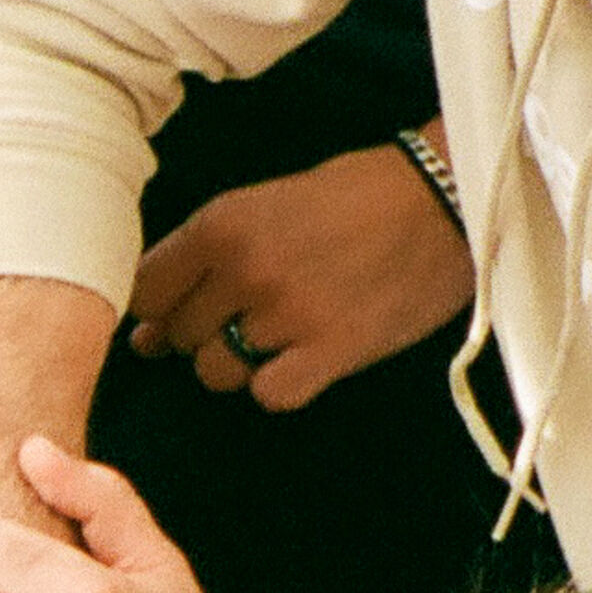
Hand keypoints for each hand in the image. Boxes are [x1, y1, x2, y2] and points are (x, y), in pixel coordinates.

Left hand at [127, 151, 473, 412]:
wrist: (446, 198)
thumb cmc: (355, 196)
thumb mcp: (267, 205)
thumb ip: (203, 263)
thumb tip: (144, 338)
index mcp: (222, 224)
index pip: (145, 292)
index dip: (156, 310)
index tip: (179, 311)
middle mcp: (246, 270)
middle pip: (180, 337)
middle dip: (202, 333)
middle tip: (249, 312)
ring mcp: (287, 315)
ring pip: (216, 373)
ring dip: (239, 362)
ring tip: (282, 330)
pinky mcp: (331, 351)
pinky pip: (269, 395)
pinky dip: (280, 384)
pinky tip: (304, 356)